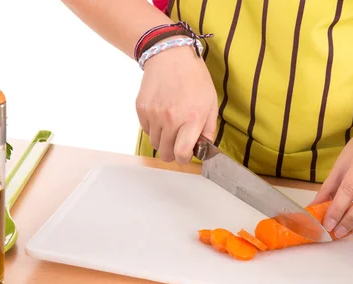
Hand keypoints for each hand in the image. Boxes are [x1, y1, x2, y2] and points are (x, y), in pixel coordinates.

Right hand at [136, 41, 217, 162]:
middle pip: (166, 153)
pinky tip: (162, 116)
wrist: (170, 56)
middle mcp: (171, 118)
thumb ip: (208, 129)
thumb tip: (204, 148)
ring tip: (171, 126)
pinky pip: (146, 130)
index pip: (182, 153)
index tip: (186, 154)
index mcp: (191, 118)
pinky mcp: (142, 109)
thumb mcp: (211, 103)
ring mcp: (154, 114)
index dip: (184, 158)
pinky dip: (154, 129)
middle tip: (178, 144)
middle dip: (173, 153)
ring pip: (155, 143)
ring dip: (163, 141)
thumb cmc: (194, 79)